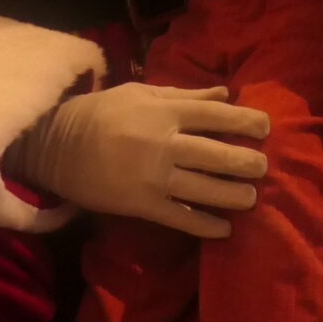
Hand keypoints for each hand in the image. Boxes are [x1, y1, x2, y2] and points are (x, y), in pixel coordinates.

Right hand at [9, 83, 270, 237]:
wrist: (56, 145)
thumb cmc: (101, 113)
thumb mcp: (141, 93)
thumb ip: (184, 95)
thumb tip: (226, 93)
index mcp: (163, 111)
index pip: (214, 114)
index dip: (244, 120)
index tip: (266, 127)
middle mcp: (163, 143)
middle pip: (215, 154)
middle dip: (245, 161)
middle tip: (264, 166)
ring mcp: (153, 177)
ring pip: (203, 188)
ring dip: (233, 195)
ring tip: (251, 197)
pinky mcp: (142, 204)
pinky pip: (180, 218)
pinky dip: (205, 225)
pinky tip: (225, 229)